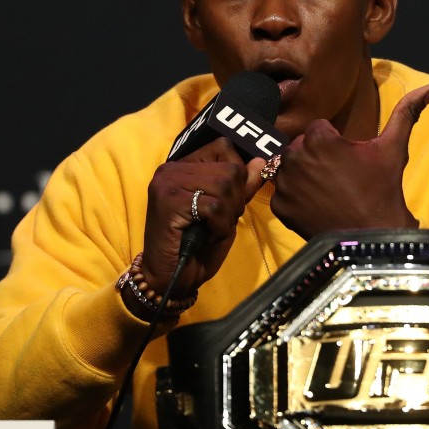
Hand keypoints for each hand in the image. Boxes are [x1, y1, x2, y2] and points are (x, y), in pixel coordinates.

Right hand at [142, 137, 265, 299]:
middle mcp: (172, 168)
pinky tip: (205, 237)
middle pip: (230, 169)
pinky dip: (219, 227)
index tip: (225, 204)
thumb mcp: (226, 213)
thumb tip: (261, 162)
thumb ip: (241, 187)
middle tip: (217, 223)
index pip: (225, 148)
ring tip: (210, 230)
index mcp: (184, 166)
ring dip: (227, 216)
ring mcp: (168, 182)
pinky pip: (214, 206)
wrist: (169, 279)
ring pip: (225, 186)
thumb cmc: (197, 247)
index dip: (237, 177)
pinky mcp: (168, 201)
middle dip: (235, 201)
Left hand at [269, 83, 428, 238]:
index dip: (336, 144)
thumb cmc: (383, 190)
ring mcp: (284, 183)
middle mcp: (294, 156)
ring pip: (291, 167)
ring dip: (305, 174)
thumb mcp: (394, 148)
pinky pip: (283, 192)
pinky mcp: (279, 206)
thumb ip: (407, 112)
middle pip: (302, 146)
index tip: (349, 161)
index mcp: (318, 137)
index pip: (320, 129)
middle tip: (340, 178)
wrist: (371, 238)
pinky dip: (296, 197)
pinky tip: (317, 205)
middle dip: (317, 157)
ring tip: (328, 191)